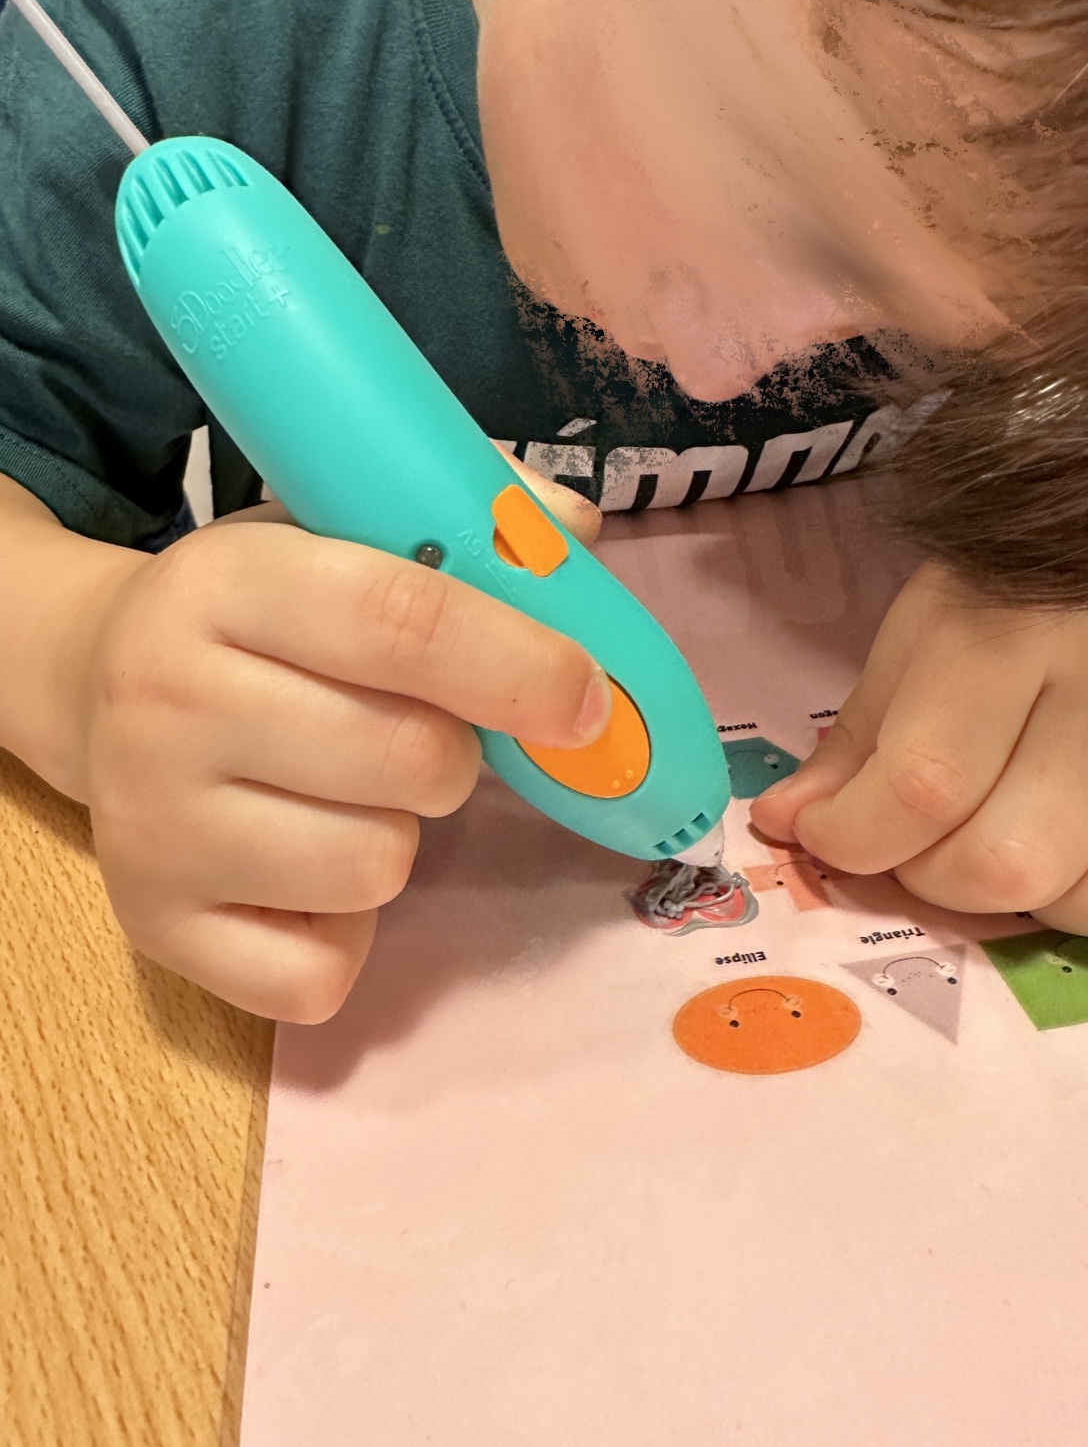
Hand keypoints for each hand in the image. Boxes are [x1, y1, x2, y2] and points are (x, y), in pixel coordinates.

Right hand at [69, 460, 603, 1021]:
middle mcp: (165, 701)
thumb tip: (574, 533)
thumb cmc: (257, 615)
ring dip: (394, 837)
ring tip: (343, 794)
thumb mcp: (333, 533)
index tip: (584, 699)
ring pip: (377, 868)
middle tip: (419, 736)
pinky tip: (302, 873)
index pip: (402, 621)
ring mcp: (150, 826)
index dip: (519, 664)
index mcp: (221, 582)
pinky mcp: (156, 927)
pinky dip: (342, 935)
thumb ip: (459, 520)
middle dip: (454, 754)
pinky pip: (320, 975)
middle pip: (412, 759)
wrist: (95, 687)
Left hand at [751, 561, 1087, 935]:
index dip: (853, 837)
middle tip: (916, 842)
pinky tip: (1080, 856)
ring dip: (1025, 901)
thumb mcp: (936, 618)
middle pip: (1005, 860)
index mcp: (1010, 631)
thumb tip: (789, 822)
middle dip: (930, 878)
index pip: (921, 784)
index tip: (827, 833)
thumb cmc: (1037, 564)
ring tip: (1000, 843)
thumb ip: (866, 728)